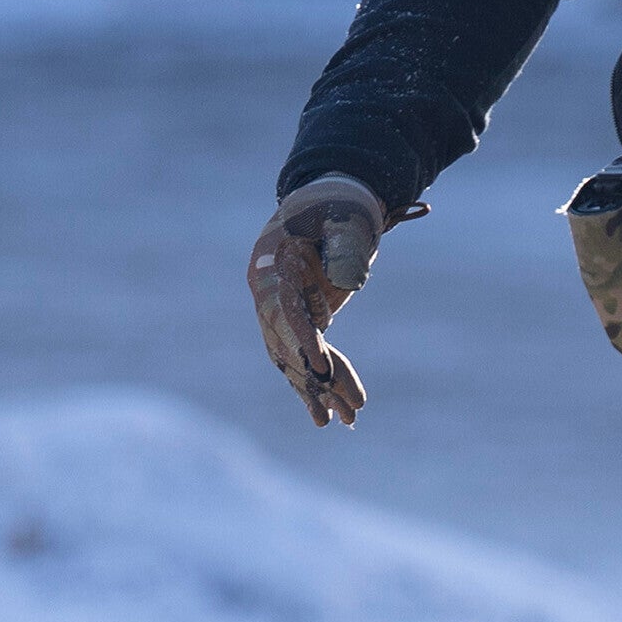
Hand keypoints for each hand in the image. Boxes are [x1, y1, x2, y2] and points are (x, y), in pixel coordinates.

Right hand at [248, 175, 387, 426]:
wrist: (325, 200)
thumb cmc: (337, 204)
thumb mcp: (347, 215)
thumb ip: (347, 244)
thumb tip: (352, 285)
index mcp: (274, 266)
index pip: (285, 310)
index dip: (303, 339)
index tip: (321, 367)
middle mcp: (269, 295)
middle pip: (288, 345)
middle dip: (317, 379)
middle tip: (344, 413)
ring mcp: (278, 311)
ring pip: (294, 360)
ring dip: (319, 392)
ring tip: (346, 422)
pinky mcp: (295, 322)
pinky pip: (303, 358)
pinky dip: (319, 383)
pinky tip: (332, 411)